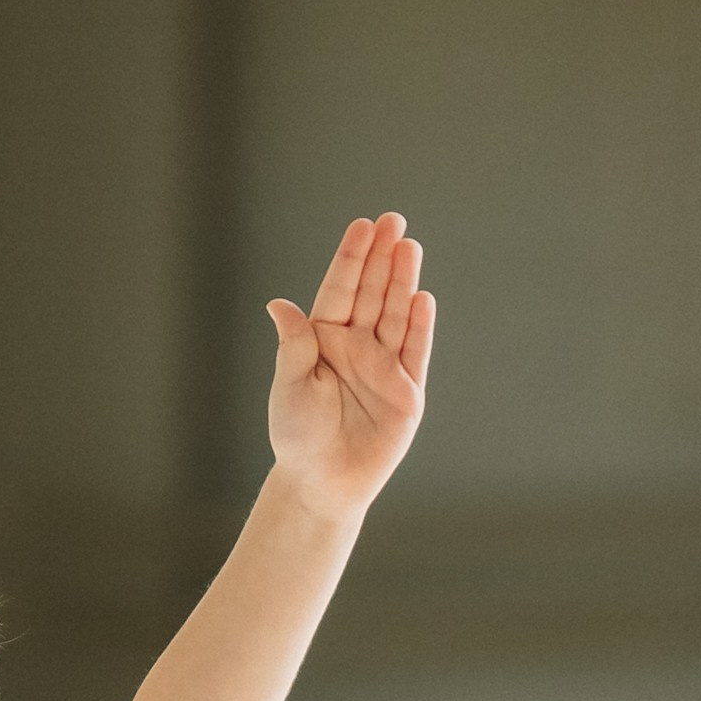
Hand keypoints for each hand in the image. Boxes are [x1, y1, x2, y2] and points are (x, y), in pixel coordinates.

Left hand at [264, 212, 434, 516]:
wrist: (322, 481)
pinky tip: (422, 298)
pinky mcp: (407, 390)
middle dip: (382, 257)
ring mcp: (385, 365)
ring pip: (395, 314)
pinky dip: (418, 326)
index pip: (340, 289)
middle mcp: (357, 345)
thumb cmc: (297, 434)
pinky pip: (415, 351)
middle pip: (372, 292)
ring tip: (409, 247)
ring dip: (402, 282)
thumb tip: (279, 305)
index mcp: (324, 338)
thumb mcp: (289, 386)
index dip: (352, 258)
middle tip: (394, 220)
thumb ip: (293, 345)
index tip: (362, 226)